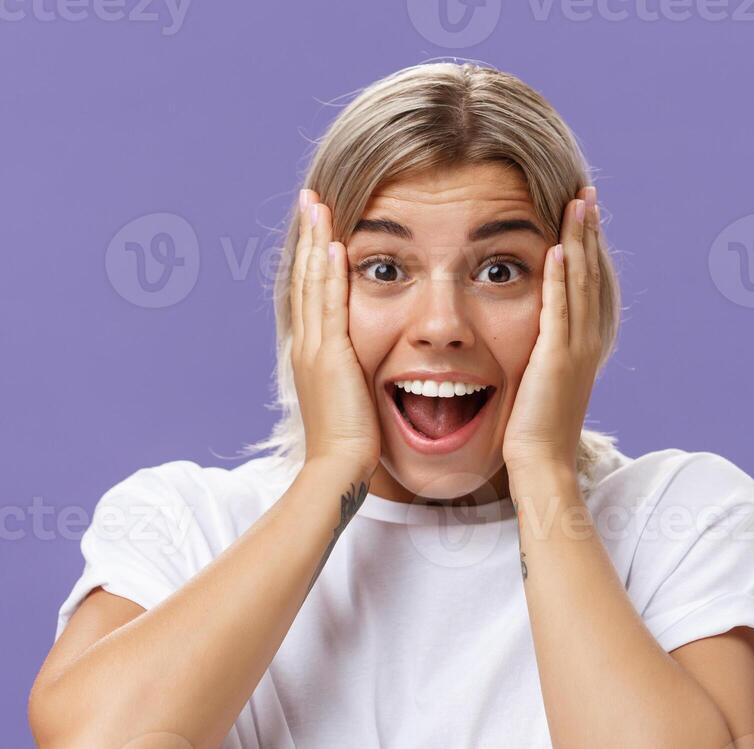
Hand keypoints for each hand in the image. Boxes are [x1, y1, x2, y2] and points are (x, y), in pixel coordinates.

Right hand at [290, 190, 380, 479]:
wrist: (339, 468)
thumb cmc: (355, 442)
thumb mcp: (354, 396)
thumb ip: (358, 372)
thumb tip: (370, 363)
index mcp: (314, 351)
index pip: (313, 291)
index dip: (314, 255)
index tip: (320, 223)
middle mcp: (308, 343)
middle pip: (305, 276)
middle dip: (308, 235)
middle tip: (310, 197)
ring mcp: (314, 347)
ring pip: (312, 282)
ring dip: (314, 240)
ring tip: (318, 204)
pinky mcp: (328, 356)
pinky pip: (329, 304)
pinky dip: (328, 273)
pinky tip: (333, 244)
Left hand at [503, 186, 603, 480]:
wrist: (540, 466)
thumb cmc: (532, 434)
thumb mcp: (540, 384)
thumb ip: (540, 355)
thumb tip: (529, 340)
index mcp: (583, 345)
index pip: (588, 284)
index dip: (587, 246)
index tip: (581, 214)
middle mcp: (588, 341)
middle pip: (592, 273)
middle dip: (589, 231)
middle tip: (586, 193)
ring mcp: (576, 348)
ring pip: (582, 283)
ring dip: (580, 240)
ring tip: (578, 203)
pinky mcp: (556, 358)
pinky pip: (560, 308)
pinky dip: (561, 276)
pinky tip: (558, 246)